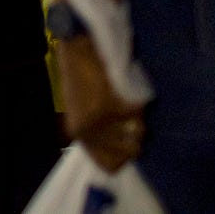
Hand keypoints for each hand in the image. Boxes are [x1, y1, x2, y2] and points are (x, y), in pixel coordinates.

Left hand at [58, 36, 145, 171]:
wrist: (74, 49)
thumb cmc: (80, 74)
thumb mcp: (83, 107)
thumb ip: (99, 128)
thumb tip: (125, 144)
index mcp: (79, 133)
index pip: (109, 164)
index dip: (124, 157)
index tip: (129, 143)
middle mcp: (88, 133)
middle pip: (129, 152)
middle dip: (136, 137)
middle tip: (133, 119)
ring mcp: (99, 122)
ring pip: (137, 133)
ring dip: (140, 120)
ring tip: (133, 105)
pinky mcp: (109, 106)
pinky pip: (137, 112)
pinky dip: (140, 102)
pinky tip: (132, 91)